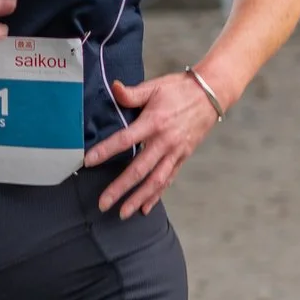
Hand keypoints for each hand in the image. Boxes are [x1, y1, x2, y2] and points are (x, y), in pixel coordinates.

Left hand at [83, 71, 224, 217]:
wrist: (211, 94)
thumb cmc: (180, 89)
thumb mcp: (154, 86)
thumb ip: (132, 93)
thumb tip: (114, 88)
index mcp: (153, 122)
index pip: (125, 140)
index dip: (105, 151)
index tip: (88, 161)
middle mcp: (164, 141)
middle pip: (139, 170)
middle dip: (120, 188)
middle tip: (103, 203)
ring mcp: (175, 152)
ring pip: (155, 181)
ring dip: (138, 198)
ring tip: (122, 213)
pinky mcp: (183, 157)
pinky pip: (168, 180)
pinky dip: (156, 195)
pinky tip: (145, 207)